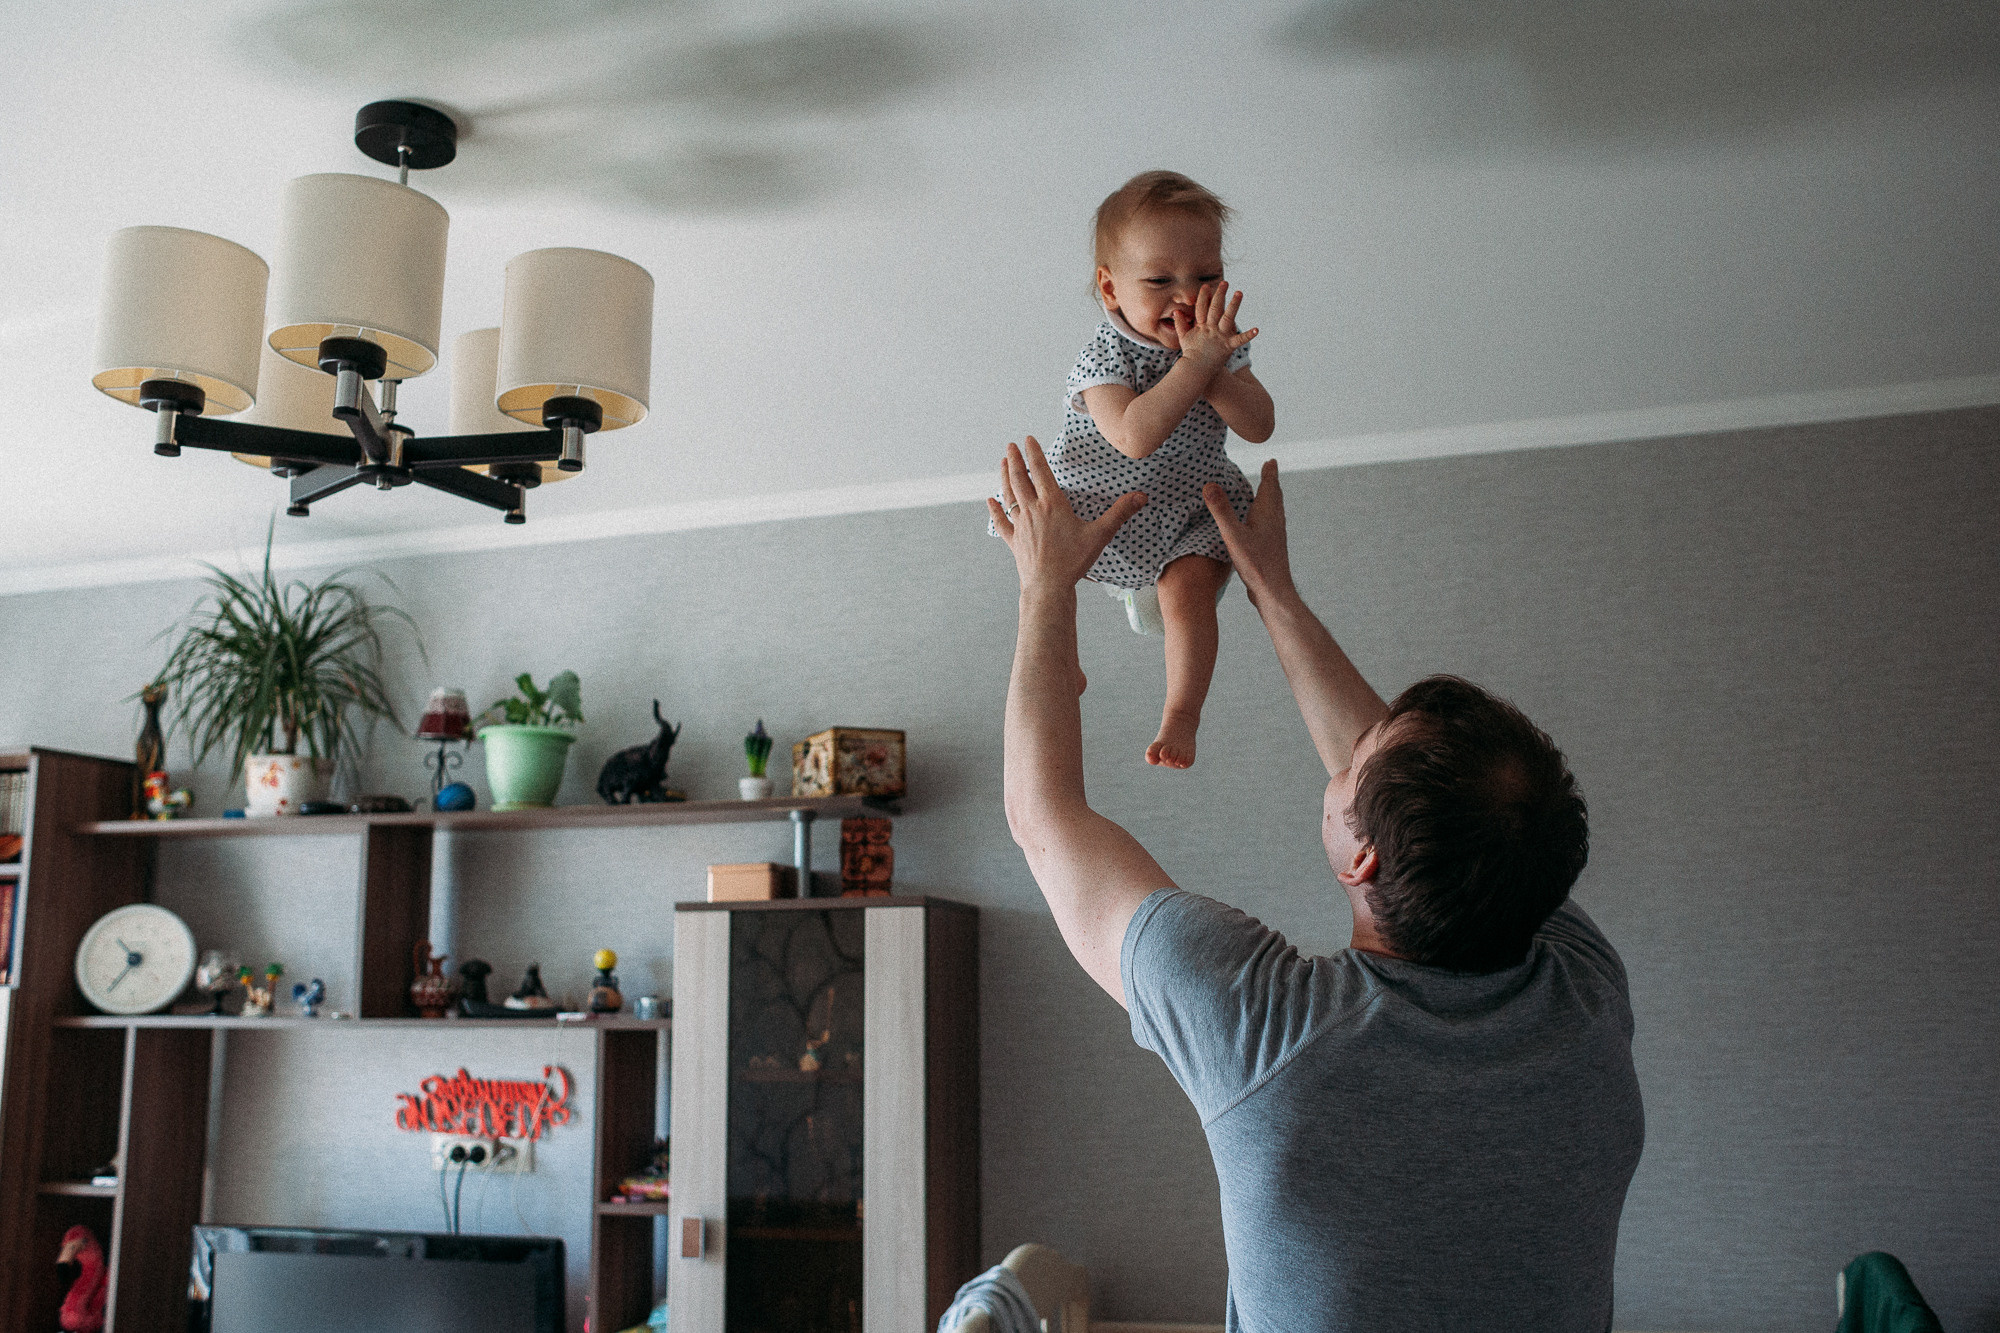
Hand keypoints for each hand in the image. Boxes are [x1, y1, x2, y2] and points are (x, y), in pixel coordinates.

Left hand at [989, 437, 1145, 593]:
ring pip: (1009, 496)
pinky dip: (995, 510)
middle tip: (1010, 446)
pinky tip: (990, 501)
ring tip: (1002, 463)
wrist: (1048, 587)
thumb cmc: (1073, 561)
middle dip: (1014, 460)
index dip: (1034, 453)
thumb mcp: (1100, 535)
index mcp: (1052, 505)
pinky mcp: (1014, 541)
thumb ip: (1120, 513)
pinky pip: (1001, 522)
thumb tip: (1141, 497)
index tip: (1028, 439)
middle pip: (1020, 479)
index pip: (1040, 471)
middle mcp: (1032, 511)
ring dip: (1004, 478)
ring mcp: (1020, 526)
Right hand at [1171, 281, 1257, 371]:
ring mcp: (1220, 337)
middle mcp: (1211, 329)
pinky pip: (1240, 340)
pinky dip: (1248, 335)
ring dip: (1234, 305)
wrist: (1196, 370)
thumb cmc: (1191, 354)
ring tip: (1239, 292)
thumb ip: (1180, 324)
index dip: (1204, 296)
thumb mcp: (1184, 338)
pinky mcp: (1228, 346)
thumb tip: (1176, 312)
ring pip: (1228, 318)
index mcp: (1201, 327)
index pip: (1202, 308)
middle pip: (1215, 308)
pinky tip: (1257, 329)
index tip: (1206, 286)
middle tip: (1225, 282)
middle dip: (1220, 294)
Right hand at [1203, 459, 1292, 606]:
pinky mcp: (1273, 547)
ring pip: (1275, 510)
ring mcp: (1275, 535)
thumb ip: (1221, 510)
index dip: (1269, 473)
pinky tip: (1259, 526)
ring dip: (1270, 498)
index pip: (1269, 487)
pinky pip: (1271, 523)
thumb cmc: (1255, 563)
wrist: (1273, 591)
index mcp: (1267, 514)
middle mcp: (1275, 522)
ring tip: (1266, 494)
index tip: (1271, 461)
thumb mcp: (1233, 535)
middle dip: (1271, 482)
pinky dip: (1266, 515)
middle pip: (1275, 496)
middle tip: (1270, 470)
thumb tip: (1209, 485)